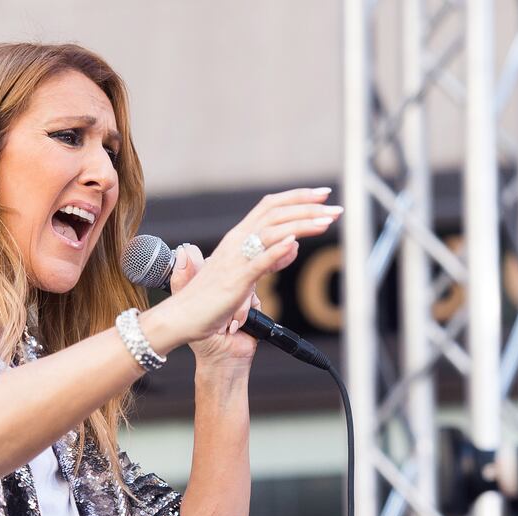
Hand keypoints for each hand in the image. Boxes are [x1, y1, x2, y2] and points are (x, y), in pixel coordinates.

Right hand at [161, 188, 340, 346]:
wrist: (182, 318)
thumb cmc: (210, 300)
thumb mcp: (246, 275)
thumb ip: (267, 260)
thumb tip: (291, 246)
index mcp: (236, 239)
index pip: (269, 207)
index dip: (296, 197)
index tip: (321, 196)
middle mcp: (235, 243)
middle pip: (274, 213)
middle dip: (307, 207)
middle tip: (334, 208)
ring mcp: (235, 261)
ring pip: (271, 232)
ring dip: (302, 224)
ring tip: (326, 222)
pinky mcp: (235, 281)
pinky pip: (258, 261)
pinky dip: (276, 250)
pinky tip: (294, 242)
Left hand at [170, 244, 266, 370]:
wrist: (220, 359)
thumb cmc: (202, 335)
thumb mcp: (186, 305)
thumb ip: (182, 278)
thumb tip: (184, 251)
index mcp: (208, 281)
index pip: (215, 262)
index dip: (216, 271)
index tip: (213, 285)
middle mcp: (226, 285)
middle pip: (234, 272)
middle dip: (227, 292)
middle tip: (219, 308)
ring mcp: (241, 294)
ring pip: (246, 285)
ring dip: (235, 307)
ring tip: (225, 323)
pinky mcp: (254, 306)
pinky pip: (255, 299)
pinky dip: (244, 312)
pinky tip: (236, 325)